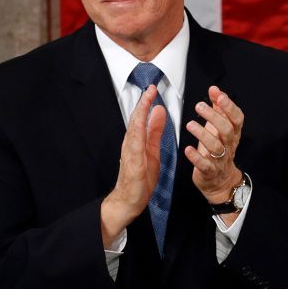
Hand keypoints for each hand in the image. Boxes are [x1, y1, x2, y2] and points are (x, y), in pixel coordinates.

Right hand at [101, 85, 168, 245]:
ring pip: (133, 130)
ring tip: (146, 100)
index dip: (146, 103)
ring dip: (139, 114)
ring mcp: (130, 154)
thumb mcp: (152, 150)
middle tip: (151, 88)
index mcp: (137, 141)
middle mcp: (130, 145)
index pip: (141, 118)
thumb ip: (155, 132)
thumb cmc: (140, 178)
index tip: (153, 89)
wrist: (128, 201)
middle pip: (135, 120)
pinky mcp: (133, 165)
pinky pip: (134, 148)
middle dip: (143, 103)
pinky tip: (140, 126)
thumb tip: (159, 111)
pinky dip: (137, 135)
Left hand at [185, 84, 244, 204]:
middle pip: (226, 130)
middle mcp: (229, 145)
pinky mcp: (210, 171)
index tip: (219, 95)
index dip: (229, 106)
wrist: (220, 181)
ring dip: (203, 134)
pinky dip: (196, 157)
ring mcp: (220, 159)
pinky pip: (205, 165)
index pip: (237, 118)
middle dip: (214, 117)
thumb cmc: (218, 150)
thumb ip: (218, 109)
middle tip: (200, 106)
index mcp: (233, 133)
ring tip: (190, 124)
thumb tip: (215, 90)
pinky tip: (188, 149)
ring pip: (216, 146)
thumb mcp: (220, 128)